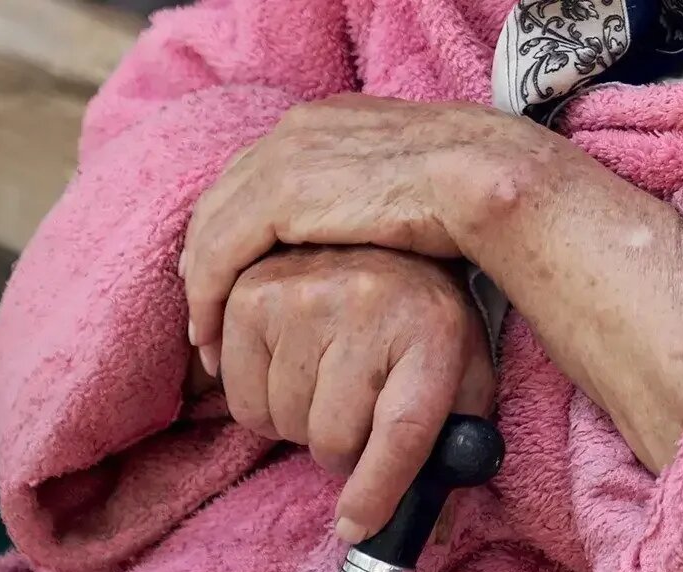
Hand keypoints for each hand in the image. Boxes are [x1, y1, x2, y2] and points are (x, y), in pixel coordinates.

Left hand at [183, 93, 556, 374]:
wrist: (483, 175)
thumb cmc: (467, 192)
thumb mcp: (407, 186)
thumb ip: (371, 200)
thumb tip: (363, 238)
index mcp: (325, 122)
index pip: (255, 175)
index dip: (235, 228)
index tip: (231, 278)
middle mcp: (296, 129)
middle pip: (223, 198)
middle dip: (205, 257)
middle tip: (202, 312)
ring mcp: (285, 157)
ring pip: (211, 228)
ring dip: (200, 285)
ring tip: (202, 337)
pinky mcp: (283, 194)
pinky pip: (220, 253)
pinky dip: (207, 296)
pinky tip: (209, 335)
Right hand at [220, 246, 492, 541]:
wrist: (385, 242)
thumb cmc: (424, 325)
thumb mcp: (461, 378)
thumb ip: (453, 450)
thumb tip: (428, 533)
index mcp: (436, 332)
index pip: (404, 431)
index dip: (378, 490)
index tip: (357, 526)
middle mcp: (370, 305)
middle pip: (332, 438)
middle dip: (341, 451)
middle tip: (353, 420)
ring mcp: (306, 294)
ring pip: (281, 422)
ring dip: (299, 424)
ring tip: (323, 386)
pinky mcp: (254, 294)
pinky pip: (240, 397)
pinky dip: (259, 402)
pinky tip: (289, 369)